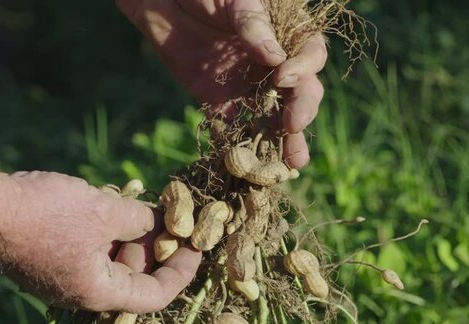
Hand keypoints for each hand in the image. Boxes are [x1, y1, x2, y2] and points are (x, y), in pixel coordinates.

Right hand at [0, 171, 201, 312]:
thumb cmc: (46, 213)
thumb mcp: (105, 212)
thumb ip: (140, 220)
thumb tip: (159, 222)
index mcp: (99, 291)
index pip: (155, 296)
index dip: (182, 271)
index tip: (197, 246)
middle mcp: (84, 291)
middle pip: (136, 276)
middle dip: (158, 247)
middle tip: (173, 217)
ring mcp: (67, 276)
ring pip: (115, 260)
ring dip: (135, 235)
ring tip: (148, 206)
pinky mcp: (55, 258)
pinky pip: (94, 250)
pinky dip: (112, 231)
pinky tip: (119, 205)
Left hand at [116, 0, 327, 167]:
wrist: (158, 0)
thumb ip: (252, 24)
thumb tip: (276, 59)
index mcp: (285, 33)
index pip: (310, 54)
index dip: (304, 69)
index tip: (283, 77)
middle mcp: (274, 64)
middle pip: (301, 91)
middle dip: (302, 109)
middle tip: (293, 125)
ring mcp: (251, 85)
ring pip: (277, 116)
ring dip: (286, 139)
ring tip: (292, 163)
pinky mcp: (224, 102)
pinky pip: (240, 126)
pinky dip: (246, 145)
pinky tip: (252, 163)